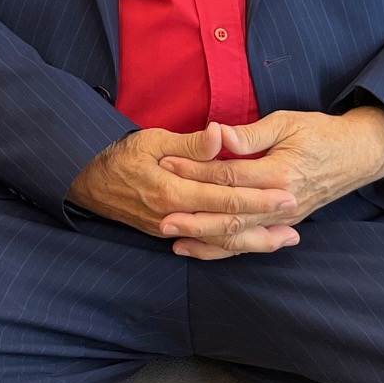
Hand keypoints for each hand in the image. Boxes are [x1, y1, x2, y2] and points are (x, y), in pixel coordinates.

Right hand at [68, 123, 300, 259]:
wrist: (88, 181)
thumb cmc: (121, 155)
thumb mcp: (153, 139)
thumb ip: (190, 144)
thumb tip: (219, 136)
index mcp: (173, 192)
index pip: (226, 198)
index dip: (259, 197)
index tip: (287, 191)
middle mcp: (175, 218)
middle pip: (229, 225)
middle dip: (265, 220)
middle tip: (296, 213)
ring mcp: (172, 230)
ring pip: (222, 242)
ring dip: (256, 241)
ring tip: (287, 238)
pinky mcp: (170, 235)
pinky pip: (208, 246)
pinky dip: (234, 246)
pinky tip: (253, 243)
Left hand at [157, 107, 383, 255]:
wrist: (359, 154)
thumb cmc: (321, 133)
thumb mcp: (287, 123)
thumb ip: (250, 135)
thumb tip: (217, 135)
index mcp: (279, 173)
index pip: (228, 177)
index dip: (196, 172)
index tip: (167, 165)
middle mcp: (282, 203)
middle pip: (230, 215)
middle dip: (194, 218)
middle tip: (161, 217)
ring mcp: (284, 218)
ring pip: (239, 236)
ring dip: (205, 239)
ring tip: (173, 240)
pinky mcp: (285, 224)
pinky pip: (251, 243)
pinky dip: (225, 250)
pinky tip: (199, 249)